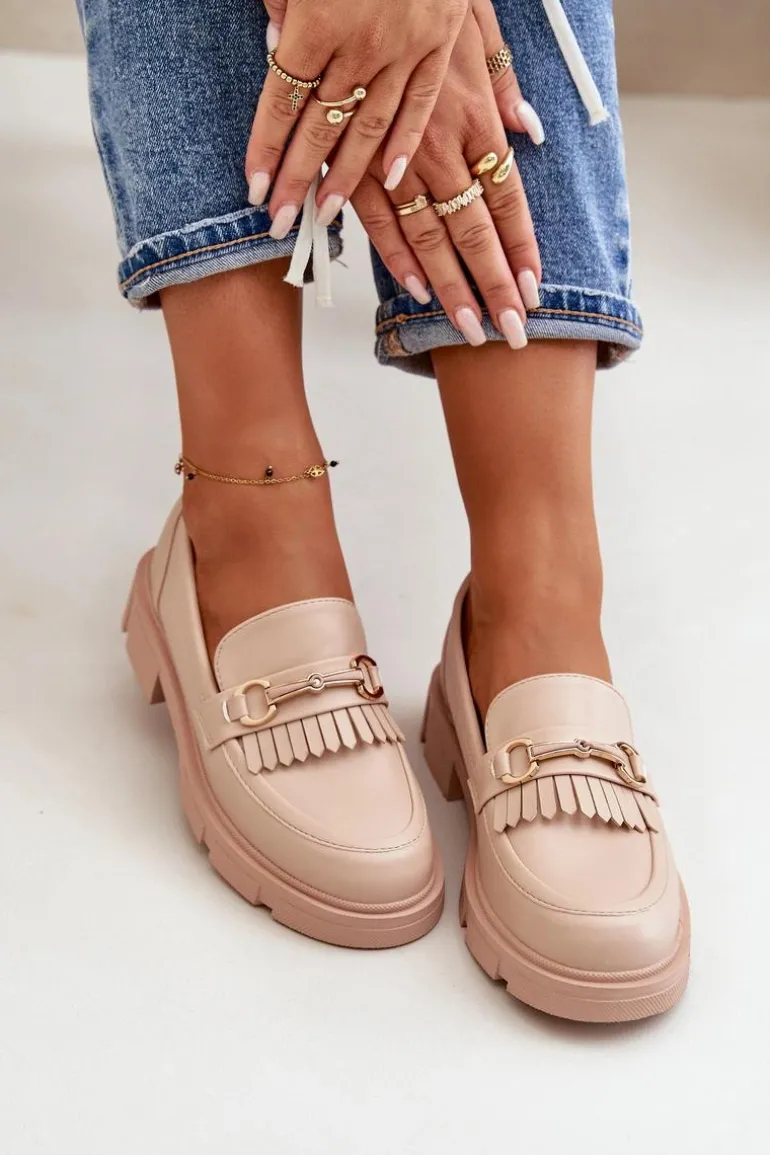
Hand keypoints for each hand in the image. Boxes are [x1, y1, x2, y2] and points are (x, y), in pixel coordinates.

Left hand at [246, 0, 468, 235]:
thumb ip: (282, 1)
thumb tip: (273, 44)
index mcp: (319, 18)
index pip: (283, 99)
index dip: (266, 148)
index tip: (254, 188)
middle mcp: (361, 44)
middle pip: (321, 127)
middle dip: (296, 179)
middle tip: (279, 222)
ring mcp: (406, 49)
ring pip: (369, 127)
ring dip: (345, 177)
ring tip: (323, 213)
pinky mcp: (440, 45)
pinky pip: (419, 104)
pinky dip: (403, 143)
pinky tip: (389, 179)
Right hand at [352, 2, 541, 348]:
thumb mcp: (478, 24)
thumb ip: (504, 82)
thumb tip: (530, 131)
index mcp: (475, 116)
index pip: (508, 198)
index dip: (521, 248)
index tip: (534, 291)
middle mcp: (443, 146)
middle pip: (476, 231)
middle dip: (494, 287)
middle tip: (510, 335)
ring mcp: (398, 158)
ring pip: (431, 235)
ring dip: (449, 287)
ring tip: (467, 329)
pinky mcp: (354, 160)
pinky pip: (377, 218)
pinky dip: (395, 255)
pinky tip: (413, 289)